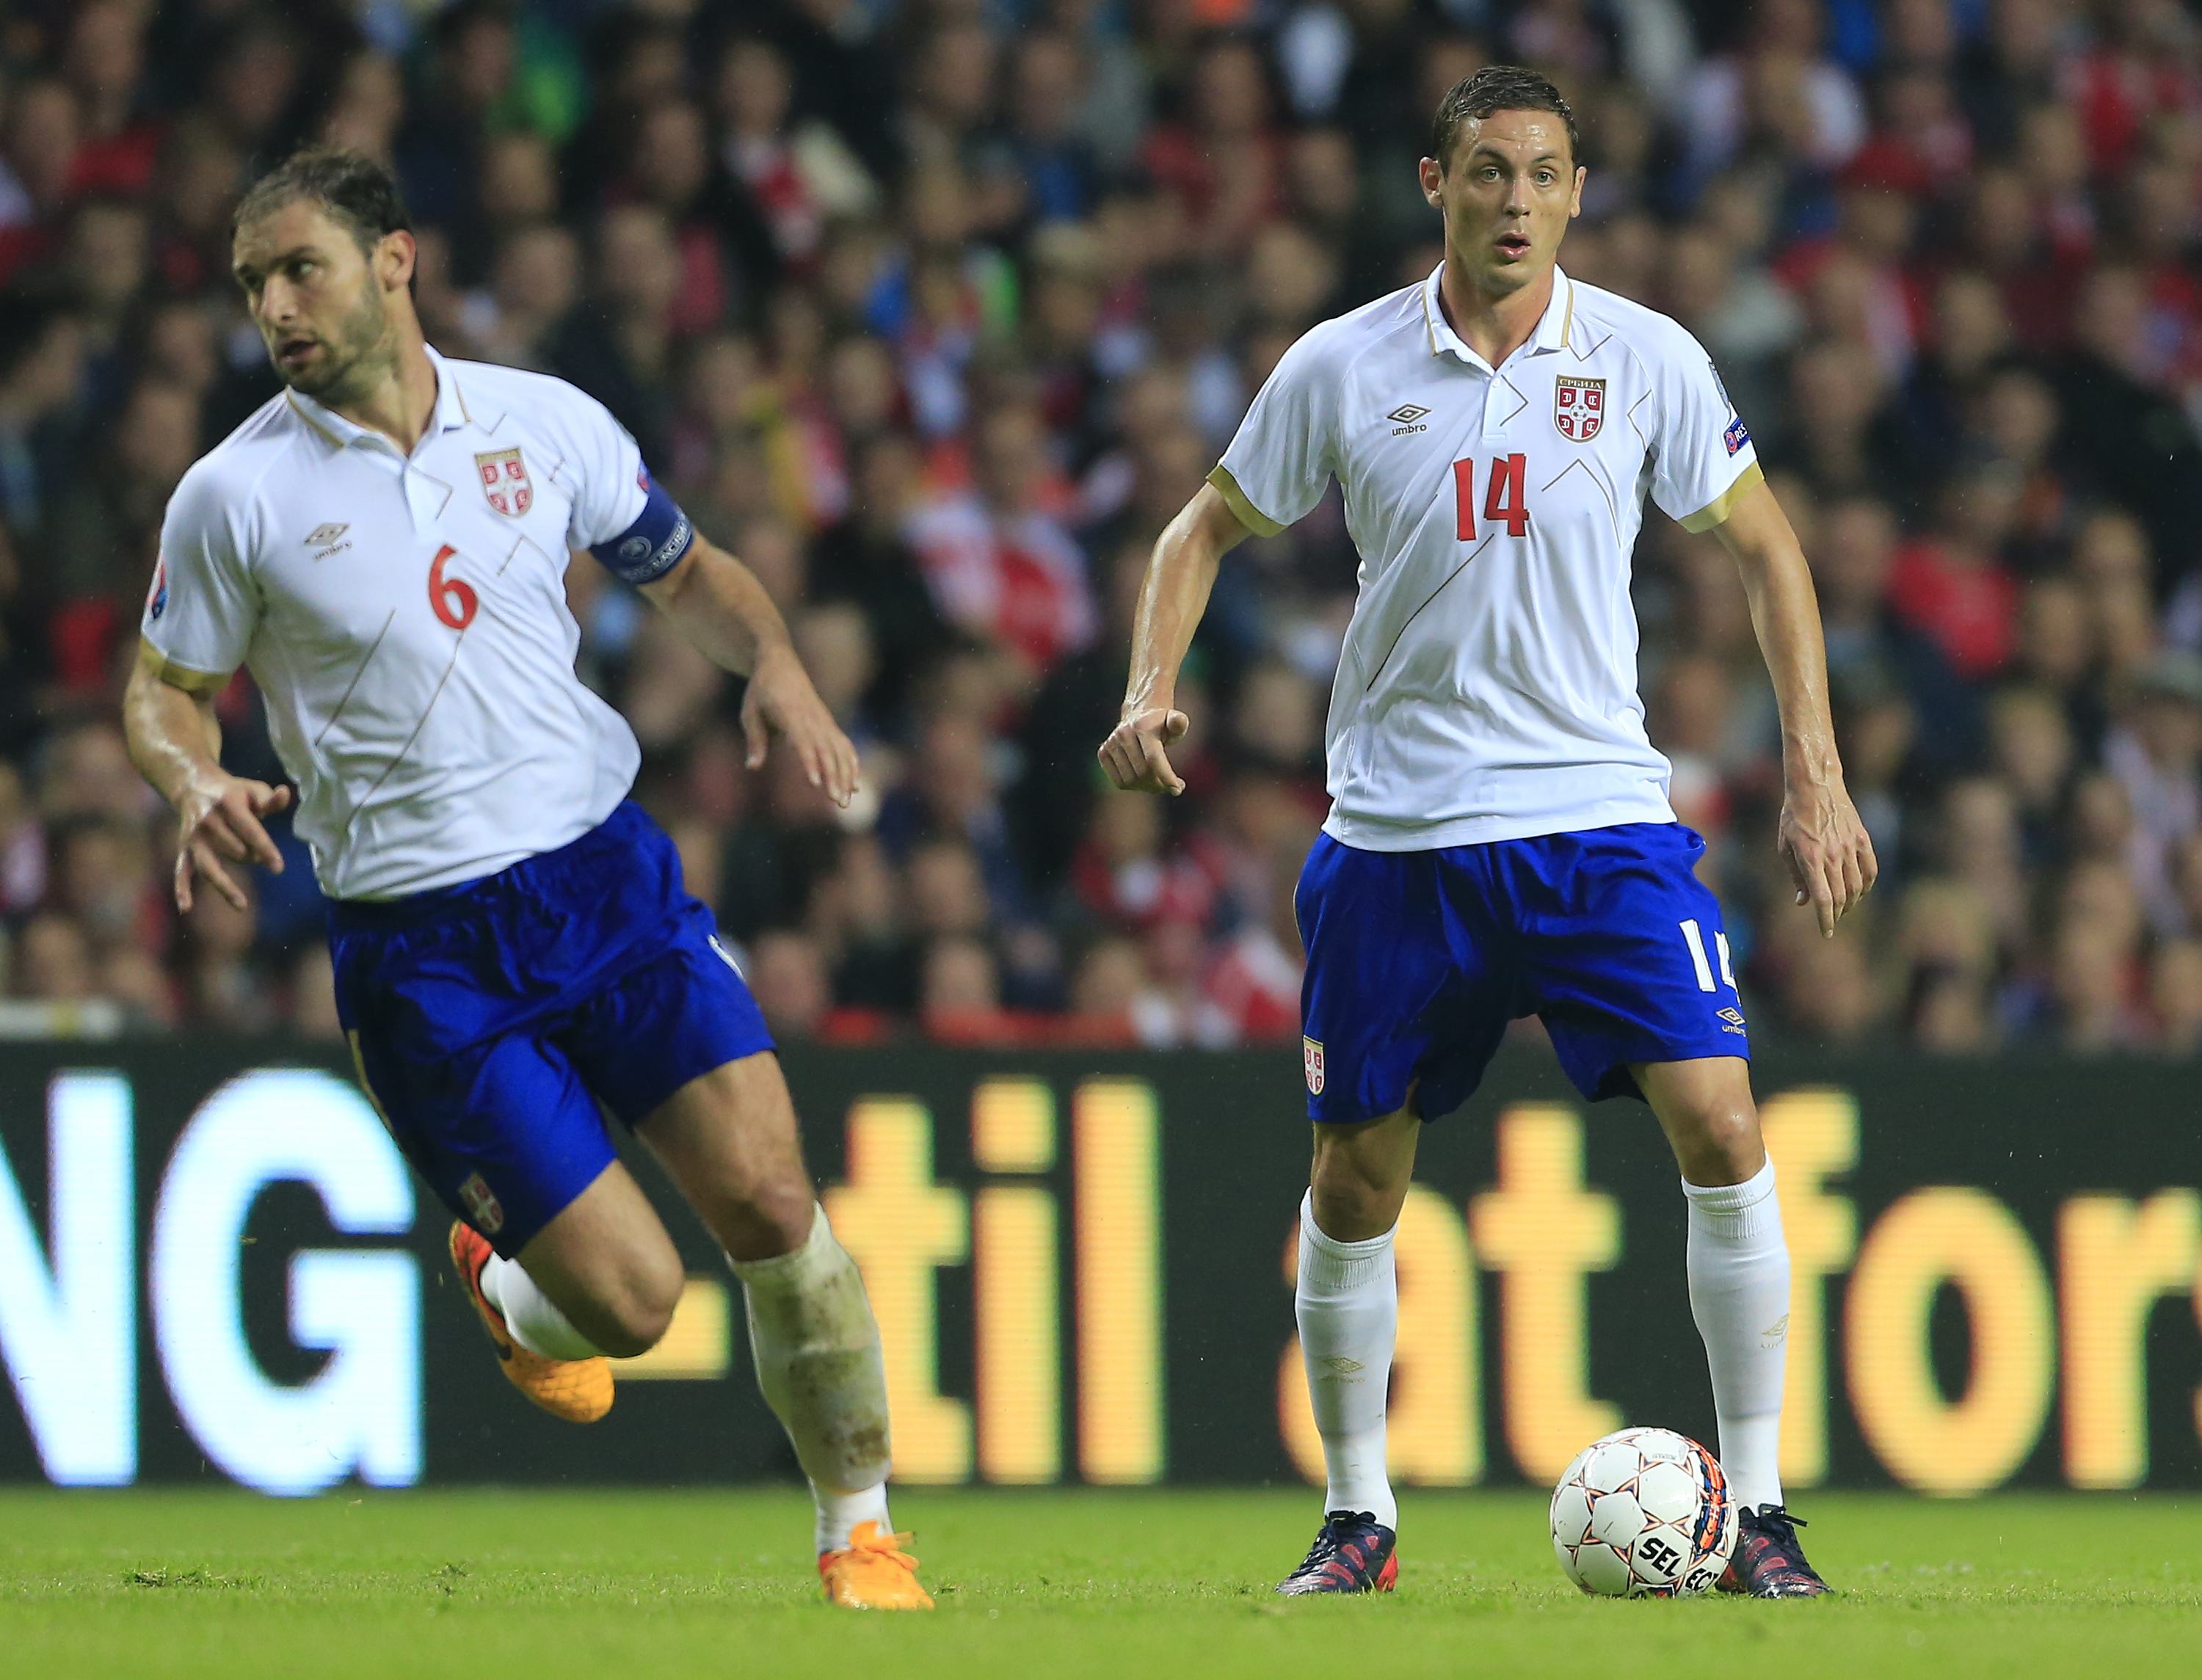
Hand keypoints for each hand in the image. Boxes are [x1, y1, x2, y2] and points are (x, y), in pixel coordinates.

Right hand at [173, 768, 289, 912]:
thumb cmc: (234, 793)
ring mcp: (193, 838)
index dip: (265, 849)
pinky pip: (181, 871)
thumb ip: (271, 799)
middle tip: (258, 853)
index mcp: (227, 804)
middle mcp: (207, 822)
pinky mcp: (184, 848)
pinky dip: (182, 889)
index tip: (278, 868)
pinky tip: (186, 908)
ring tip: (242, 905)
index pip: (249, 830)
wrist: (194, 786)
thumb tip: (284, 794)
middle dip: (252, 856)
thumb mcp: (254, 790)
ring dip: (226, 886)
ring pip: (210, 866)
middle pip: (235, 851)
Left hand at [741, 643, 860, 806]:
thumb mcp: (750, 712)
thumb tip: (752, 767)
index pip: (804, 743)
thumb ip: (754, 740)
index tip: (815, 784)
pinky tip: (855, 784)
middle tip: (837, 802)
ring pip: (840, 752)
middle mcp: (813, 719)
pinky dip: (851, 764)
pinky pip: (844, 746)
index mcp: (792, 715)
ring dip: (845, 777)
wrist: (780, 663)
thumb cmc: (761, 689)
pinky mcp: (828, 723)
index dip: (811, 763)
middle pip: (828, 752)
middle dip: (834, 778)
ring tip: (845, 802)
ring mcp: (824, 721)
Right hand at [1097, 706, 1189, 794]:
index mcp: (1142, 726)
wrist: (1140, 715)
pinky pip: (1119, 782)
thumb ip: (1179, 723)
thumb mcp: (1175, 721)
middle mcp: (1124, 734)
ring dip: (1147, 788)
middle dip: (1160, 784)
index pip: (1153, 759)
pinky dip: (1134, 787)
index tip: (1177, 789)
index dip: (1166, 777)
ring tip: (1159, 782)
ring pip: (1130, 781)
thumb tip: (1179, 721)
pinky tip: (1144, 780)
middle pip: (1143, 772)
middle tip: (1171, 785)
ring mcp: (1111, 743)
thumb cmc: (1162, 724)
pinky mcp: (1103, 752)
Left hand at [1778, 775, 1877, 937]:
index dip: (1826, 920)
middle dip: (1836, 914)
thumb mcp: (1785, 846)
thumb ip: (1796, 876)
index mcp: (1810, 858)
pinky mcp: (1862, 838)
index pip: (1823, 899)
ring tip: (1843, 907)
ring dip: (1851, 902)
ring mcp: (1850, 847)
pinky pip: (1871, 869)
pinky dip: (1867, 884)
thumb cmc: (1794, 816)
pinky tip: (1861, 890)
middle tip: (1831, 920)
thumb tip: (1803, 902)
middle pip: (1840, 897)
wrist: (1815, 786)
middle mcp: (1832, 855)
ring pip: (1856, 886)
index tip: (1827, 933)